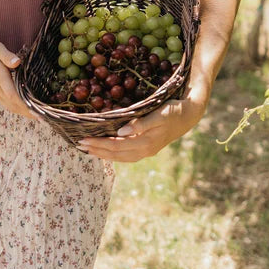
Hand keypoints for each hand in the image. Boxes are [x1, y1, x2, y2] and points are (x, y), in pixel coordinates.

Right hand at [0, 38, 39, 119]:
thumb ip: (5, 55)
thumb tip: (17, 62)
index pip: (12, 94)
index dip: (25, 103)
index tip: (38, 110)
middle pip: (14, 104)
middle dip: (30, 112)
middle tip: (46, 117)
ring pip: (11, 107)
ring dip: (25, 113)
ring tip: (41, 118)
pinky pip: (8, 105)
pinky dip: (19, 110)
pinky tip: (28, 111)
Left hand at [77, 91, 206, 161]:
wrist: (190, 115)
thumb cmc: (173, 111)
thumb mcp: (159, 114)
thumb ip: (141, 124)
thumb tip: (121, 132)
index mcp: (145, 143)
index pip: (116, 146)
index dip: (99, 144)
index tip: (83, 139)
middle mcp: (144, 151)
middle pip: (115, 154)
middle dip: (96, 150)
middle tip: (78, 145)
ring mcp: (146, 151)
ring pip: (120, 157)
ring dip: (103, 154)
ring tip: (88, 150)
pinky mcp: (147, 148)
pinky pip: (126, 155)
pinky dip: (113, 154)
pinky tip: (105, 151)